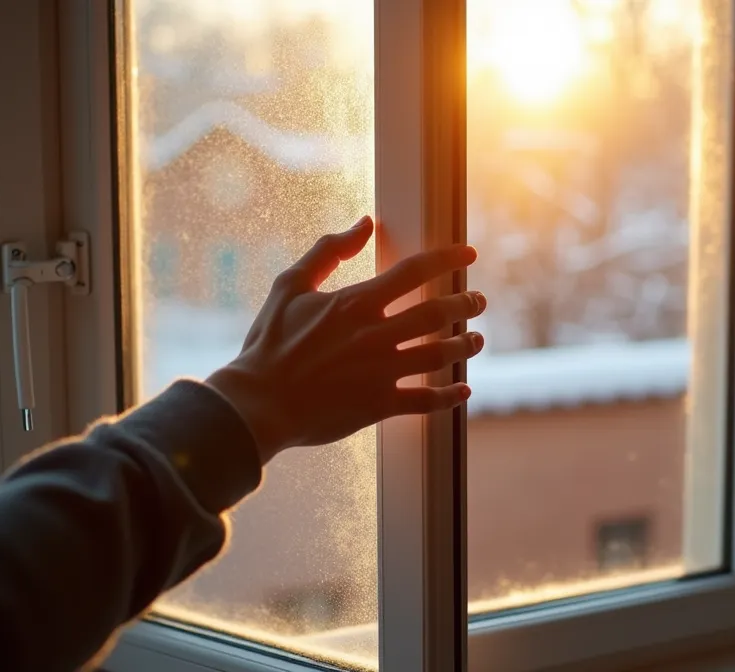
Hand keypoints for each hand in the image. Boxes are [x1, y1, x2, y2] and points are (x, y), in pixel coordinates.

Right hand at [206, 216, 485, 463]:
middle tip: (478, 301)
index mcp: (355, 303)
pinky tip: (463, 390)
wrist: (257, 403)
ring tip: (476, 339)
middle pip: (437, 313)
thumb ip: (329, 251)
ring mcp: (381, 372)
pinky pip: (426, 401)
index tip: (470, 254)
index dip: (448, 259)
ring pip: (440, 354)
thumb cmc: (268, 343)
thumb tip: (364, 223)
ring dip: (465, 345)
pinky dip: (450, 396)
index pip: (414, 271)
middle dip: (465, 304)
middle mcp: (375, 335)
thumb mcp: (290, 286)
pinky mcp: (379, 405)